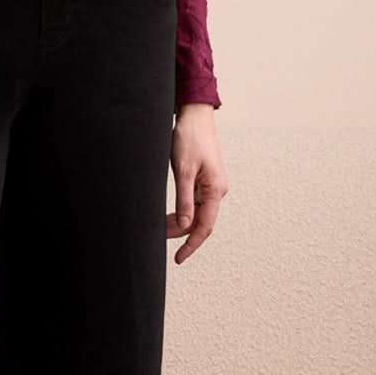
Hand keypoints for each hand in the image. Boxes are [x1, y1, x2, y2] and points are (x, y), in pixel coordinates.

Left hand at [168, 104, 226, 263]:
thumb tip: (184, 226)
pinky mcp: (204, 181)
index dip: (191, 245)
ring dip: (179, 223)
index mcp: (215, 190)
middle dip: (180, 233)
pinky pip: (194, 204)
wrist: (194, 116)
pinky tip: (169, 216)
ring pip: (196, 214)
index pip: (204, 226)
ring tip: (160, 227)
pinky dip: (181, 212)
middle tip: (158, 237)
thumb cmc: (190, 138)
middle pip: (200, 222)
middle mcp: (217, 191)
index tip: (179, 258)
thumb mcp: (183, 171)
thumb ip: (184, 200)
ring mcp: (211, 186)